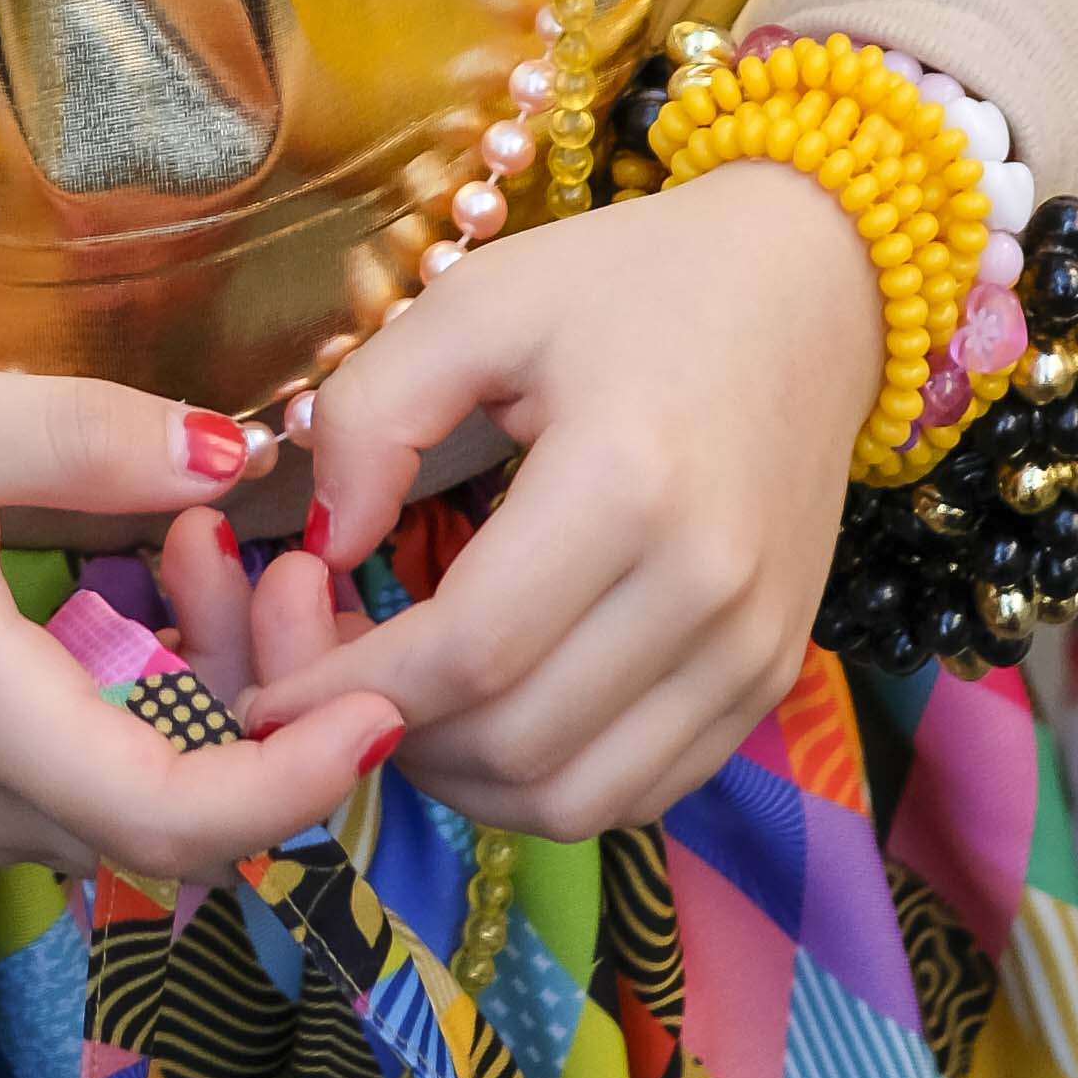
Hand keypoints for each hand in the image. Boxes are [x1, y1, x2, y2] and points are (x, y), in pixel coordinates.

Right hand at [0, 371, 400, 880]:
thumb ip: (93, 439)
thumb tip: (249, 454)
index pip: (181, 822)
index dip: (301, 782)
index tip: (387, 701)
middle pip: (194, 810)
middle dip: (274, 693)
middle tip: (280, 548)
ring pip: (164, 785)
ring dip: (223, 676)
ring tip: (212, 527)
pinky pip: (119, 757)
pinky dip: (172, 677)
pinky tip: (164, 555)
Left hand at [225, 163, 882, 838]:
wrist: (812, 287)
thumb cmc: (634, 282)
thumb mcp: (483, 300)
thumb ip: (373, 411)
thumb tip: (323, 547)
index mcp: (628, 482)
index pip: (465, 653)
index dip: (344, 686)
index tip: (265, 678)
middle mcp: (706, 590)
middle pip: (513, 742)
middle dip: (386, 734)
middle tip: (321, 675)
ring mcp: (751, 649)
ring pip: (573, 796)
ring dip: (460, 775)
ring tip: (397, 697)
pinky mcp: (770, 679)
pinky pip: (639, 789)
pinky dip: (543, 780)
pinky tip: (486, 709)